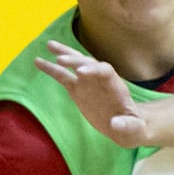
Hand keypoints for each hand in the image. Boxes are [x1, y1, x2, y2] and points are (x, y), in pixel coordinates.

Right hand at [32, 44, 151, 143]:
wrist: (127, 127)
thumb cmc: (135, 128)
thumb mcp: (136, 130)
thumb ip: (129, 126)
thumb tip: (115, 124)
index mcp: (116, 87)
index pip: (105, 71)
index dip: (93, 69)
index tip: (80, 72)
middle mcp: (101, 81)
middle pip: (89, 64)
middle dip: (76, 60)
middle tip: (60, 59)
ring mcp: (88, 84)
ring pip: (75, 65)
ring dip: (63, 54)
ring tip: (48, 44)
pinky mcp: (78, 90)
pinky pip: (63, 77)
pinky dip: (51, 69)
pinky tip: (38, 61)